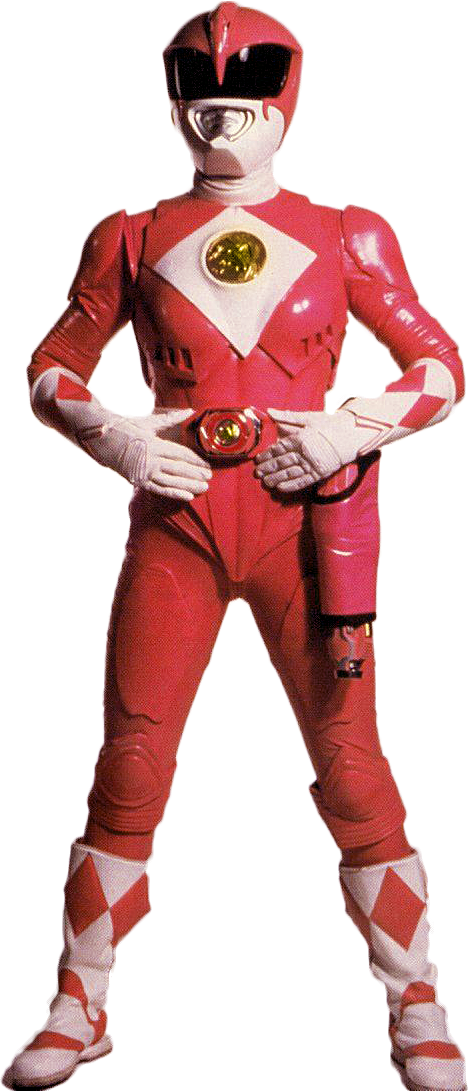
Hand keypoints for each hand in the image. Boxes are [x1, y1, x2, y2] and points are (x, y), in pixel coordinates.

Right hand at [81, 407, 212, 499]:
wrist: (100, 437)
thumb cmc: (125, 427)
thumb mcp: (148, 421)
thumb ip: (171, 419)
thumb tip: (190, 410)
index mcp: (154, 443)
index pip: (181, 454)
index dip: (196, 461)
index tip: (208, 465)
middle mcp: (150, 459)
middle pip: (179, 469)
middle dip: (196, 474)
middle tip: (209, 478)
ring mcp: (143, 471)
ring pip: (171, 481)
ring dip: (188, 486)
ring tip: (203, 488)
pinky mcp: (137, 480)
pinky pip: (159, 489)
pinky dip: (173, 493)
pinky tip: (187, 496)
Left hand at [254, 407, 359, 490]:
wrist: (354, 432)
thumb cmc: (331, 422)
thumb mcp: (309, 417)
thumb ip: (288, 416)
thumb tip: (270, 411)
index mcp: (301, 438)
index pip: (279, 449)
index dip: (267, 455)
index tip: (258, 460)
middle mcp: (305, 452)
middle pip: (282, 462)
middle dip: (268, 468)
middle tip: (257, 473)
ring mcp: (313, 464)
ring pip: (290, 473)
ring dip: (276, 478)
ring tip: (266, 482)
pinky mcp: (321, 472)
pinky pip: (303, 481)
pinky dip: (291, 485)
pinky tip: (281, 487)